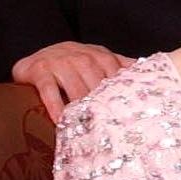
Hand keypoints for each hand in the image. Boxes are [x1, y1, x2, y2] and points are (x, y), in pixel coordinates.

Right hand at [11, 41, 132, 122]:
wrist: (34, 58)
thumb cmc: (70, 64)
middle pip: (95, 79)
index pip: (113, 71)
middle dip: (101, 100)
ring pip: (74, 84)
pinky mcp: (39, 70)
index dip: (119, 90)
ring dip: (81, 103)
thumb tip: (146, 72)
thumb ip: (118, 66)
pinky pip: (48, 88)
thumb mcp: (95, 61)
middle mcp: (80, 56)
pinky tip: (60, 120)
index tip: (128, 110)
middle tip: (109, 123)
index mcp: (97, 55)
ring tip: (87, 124)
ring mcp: (58, 62)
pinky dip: (54, 104)